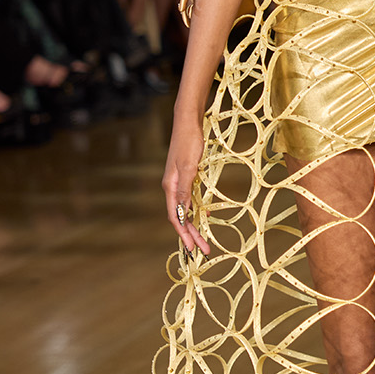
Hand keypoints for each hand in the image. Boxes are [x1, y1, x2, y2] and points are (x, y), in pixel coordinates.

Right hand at [162, 118, 210, 254]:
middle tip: (203, 250)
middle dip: (191, 235)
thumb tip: (183, 212)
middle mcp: (172, 187)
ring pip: (186, 211)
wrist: (188, 123)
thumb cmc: (189, 142)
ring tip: (204, 241)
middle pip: (181, 217)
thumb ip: (185, 190)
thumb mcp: (189, 167)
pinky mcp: (186, 177)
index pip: (176, 217)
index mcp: (170, 187)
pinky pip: (190, 201)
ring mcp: (179, 183)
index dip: (183, 234)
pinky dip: (196, 212)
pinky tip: (203, 218)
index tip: (192, 248)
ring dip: (194, 226)